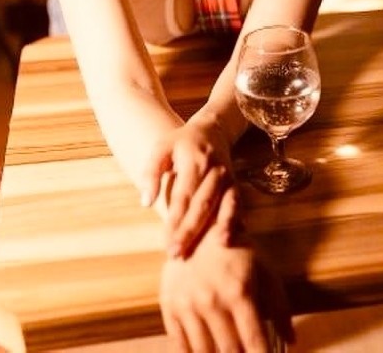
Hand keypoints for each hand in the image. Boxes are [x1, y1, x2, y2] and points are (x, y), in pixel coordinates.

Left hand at [141, 121, 237, 256]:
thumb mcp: (161, 148)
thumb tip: (146, 202)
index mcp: (194, 161)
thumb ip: (151, 173)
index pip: (184, 196)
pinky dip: (233, 222)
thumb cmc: (181, 141)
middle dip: (190, 231)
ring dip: (213, 231)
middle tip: (177, 254)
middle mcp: (214, 171)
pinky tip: (227, 240)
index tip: (166, 241)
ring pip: (223, 207)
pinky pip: (236, 205)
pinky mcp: (235, 184)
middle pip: (202, 205)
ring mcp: (227, 178)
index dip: (175, 220)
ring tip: (208, 252)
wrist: (211, 129)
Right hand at [160, 209, 294, 352]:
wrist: (198, 226)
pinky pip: (179, 346)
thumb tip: (292, 342)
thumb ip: (280, 307)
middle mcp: (211, 301)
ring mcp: (187, 304)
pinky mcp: (169, 305)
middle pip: (230, 352)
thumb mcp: (264, 270)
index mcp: (239, 292)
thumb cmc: (237, 250)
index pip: (255, 343)